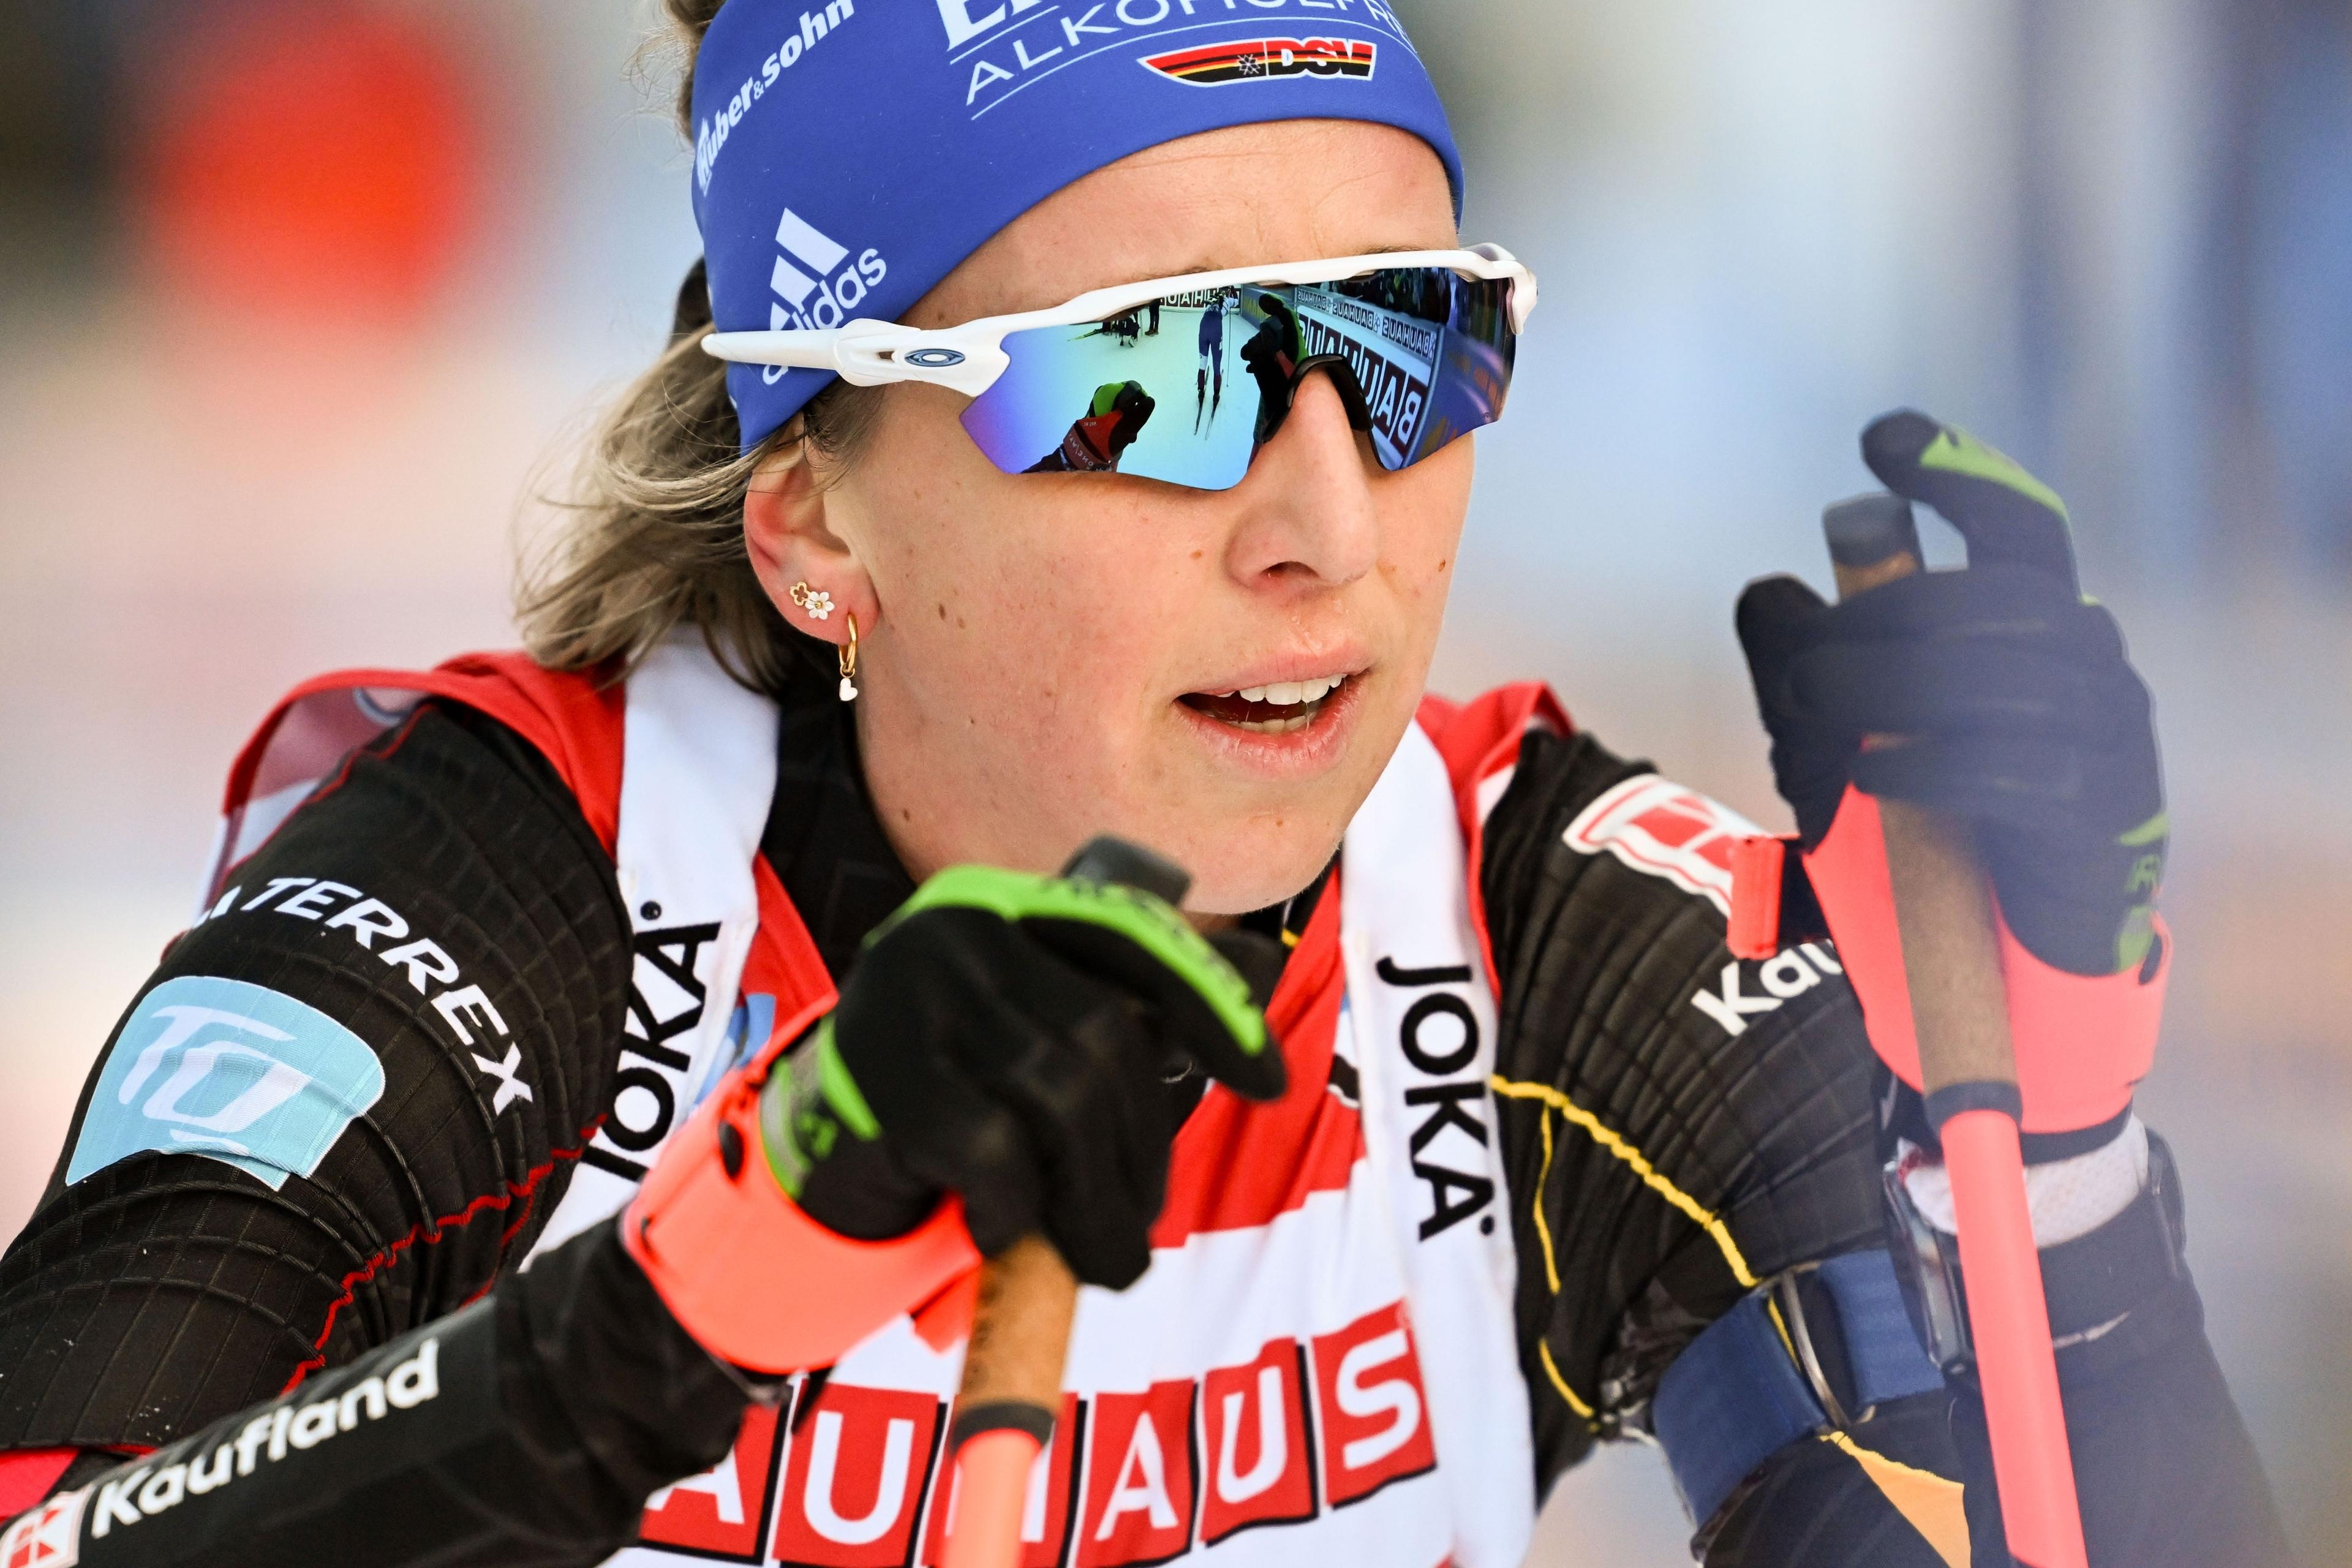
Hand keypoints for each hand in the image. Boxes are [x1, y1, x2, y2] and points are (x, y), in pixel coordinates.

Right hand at [764, 865, 1285, 1289]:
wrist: (819, 1153)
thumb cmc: (961, 1099)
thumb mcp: (1052, 1046)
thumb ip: (1141, 1014)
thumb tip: (1267, 972)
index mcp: (1013, 906)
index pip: (1133, 936)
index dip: (1210, 1004)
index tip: (1271, 1083)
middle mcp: (962, 923)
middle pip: (1105, 1036)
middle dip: (1141, 1149)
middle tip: (1138, 1233)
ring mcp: (910, 987)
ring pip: (1056, 1094)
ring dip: (1094, 1199)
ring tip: (1102, 1260)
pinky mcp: (873, 1062)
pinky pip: (988, 1145)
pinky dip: (1014, 1205)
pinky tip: (1003, 1229)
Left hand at [1736, 411, 2167, 1132]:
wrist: (1999, 968)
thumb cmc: (1929, 834)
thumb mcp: (1845, 741)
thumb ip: (1805, 665)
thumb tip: (1767, 590)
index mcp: (2040, 630)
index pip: (2018, 526)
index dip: (1958, 473)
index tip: (1882, 443)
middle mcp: (2090, 664)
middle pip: (1977, 608)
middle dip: (1869, 635)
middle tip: (1792, 681)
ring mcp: (2107, 739)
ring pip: (1993, 681)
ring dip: (1885, 700)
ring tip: (1814, 733)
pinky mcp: (2100, 819)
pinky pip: (2012, 770)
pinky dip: (1928, 766)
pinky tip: (1872, 777)